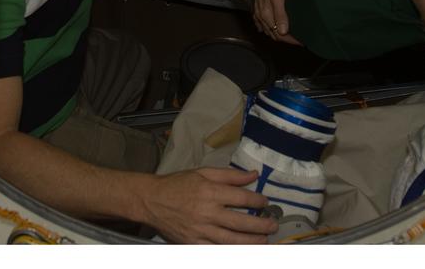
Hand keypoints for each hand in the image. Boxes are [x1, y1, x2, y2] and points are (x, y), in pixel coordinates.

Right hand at [139, 168, 277, 243]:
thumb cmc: (178, 184)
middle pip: (241, 222)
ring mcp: (200, 230)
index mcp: (210, 191)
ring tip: (264, 241)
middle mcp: (207, 212)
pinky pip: (216, 250)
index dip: (257, 201)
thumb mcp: (203, 172)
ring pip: (232, 240)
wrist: (151, 200)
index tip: (265, 202)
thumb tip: (253, 175)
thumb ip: (229, 175)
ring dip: (251, 242)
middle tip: (273, 226)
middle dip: (261, 226)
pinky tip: (242, 250)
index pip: (242, 198)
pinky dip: (231, 251)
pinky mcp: (193, 243)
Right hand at [247, 0, 300, 43]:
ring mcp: (257, 11)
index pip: (279, 34)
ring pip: (266, 29)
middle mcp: (260, 16)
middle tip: (297, 40)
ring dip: (276, 34)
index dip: (291, 40)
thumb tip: (283, 32)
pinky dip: (266, 28)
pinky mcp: (256, 5)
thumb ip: (280, 14)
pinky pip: (260, 23)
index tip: (301, 42)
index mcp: (266, 15)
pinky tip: (268, 27)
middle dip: (285, 38)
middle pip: (272, 34)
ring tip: (287, 35)